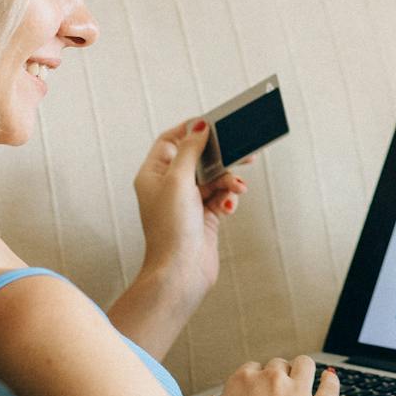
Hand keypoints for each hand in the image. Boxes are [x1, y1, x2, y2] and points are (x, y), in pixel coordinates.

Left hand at [131, 118, 250, 323]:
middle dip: (220, 156)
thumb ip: (190, 151)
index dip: (190, 129)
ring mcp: (187, 202)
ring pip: (214, 178)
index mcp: (153, 174)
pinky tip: (229, 207)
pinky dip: (228, 198)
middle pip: (197, 158)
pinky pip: (221, 197)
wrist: (181, 272)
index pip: (170, 140)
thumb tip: (199, 127)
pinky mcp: (204, 216)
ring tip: (237, 188)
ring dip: (228, 180)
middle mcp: (168, 186)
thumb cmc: (172, 228)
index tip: (212, 123)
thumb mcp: (179, 181)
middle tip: (242, 149)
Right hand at [191, 356, 338, 395]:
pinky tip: (328, 379)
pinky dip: (330, 381)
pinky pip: (330, 385)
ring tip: (301, 379)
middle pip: (277, 365)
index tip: (256, 394)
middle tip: (276, 394)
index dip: (254, 381)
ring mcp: (299, 392)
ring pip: (305, 364)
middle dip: (277, 376)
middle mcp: (272, 380)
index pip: (251, 368)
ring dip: (302, 370)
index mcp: (242, 381)